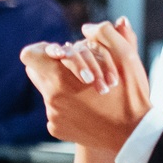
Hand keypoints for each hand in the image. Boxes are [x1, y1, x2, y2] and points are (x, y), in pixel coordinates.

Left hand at [22, 18, 150, 152]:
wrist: (133, 135)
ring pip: (47, 91)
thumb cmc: (131, 94)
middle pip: (36, 72)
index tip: (57, 53)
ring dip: (62, 86)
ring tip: (87, 89)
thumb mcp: (126, 57)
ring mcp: (52, 117)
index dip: (41, 50)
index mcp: (60, 79)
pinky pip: (54, 110)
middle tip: (75, 67)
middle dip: (53, 66)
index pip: (29, 56)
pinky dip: (67, 106)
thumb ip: (106, 34)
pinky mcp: (57, 129)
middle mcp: (51, 99)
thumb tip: (87, 28)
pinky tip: (88, 107)